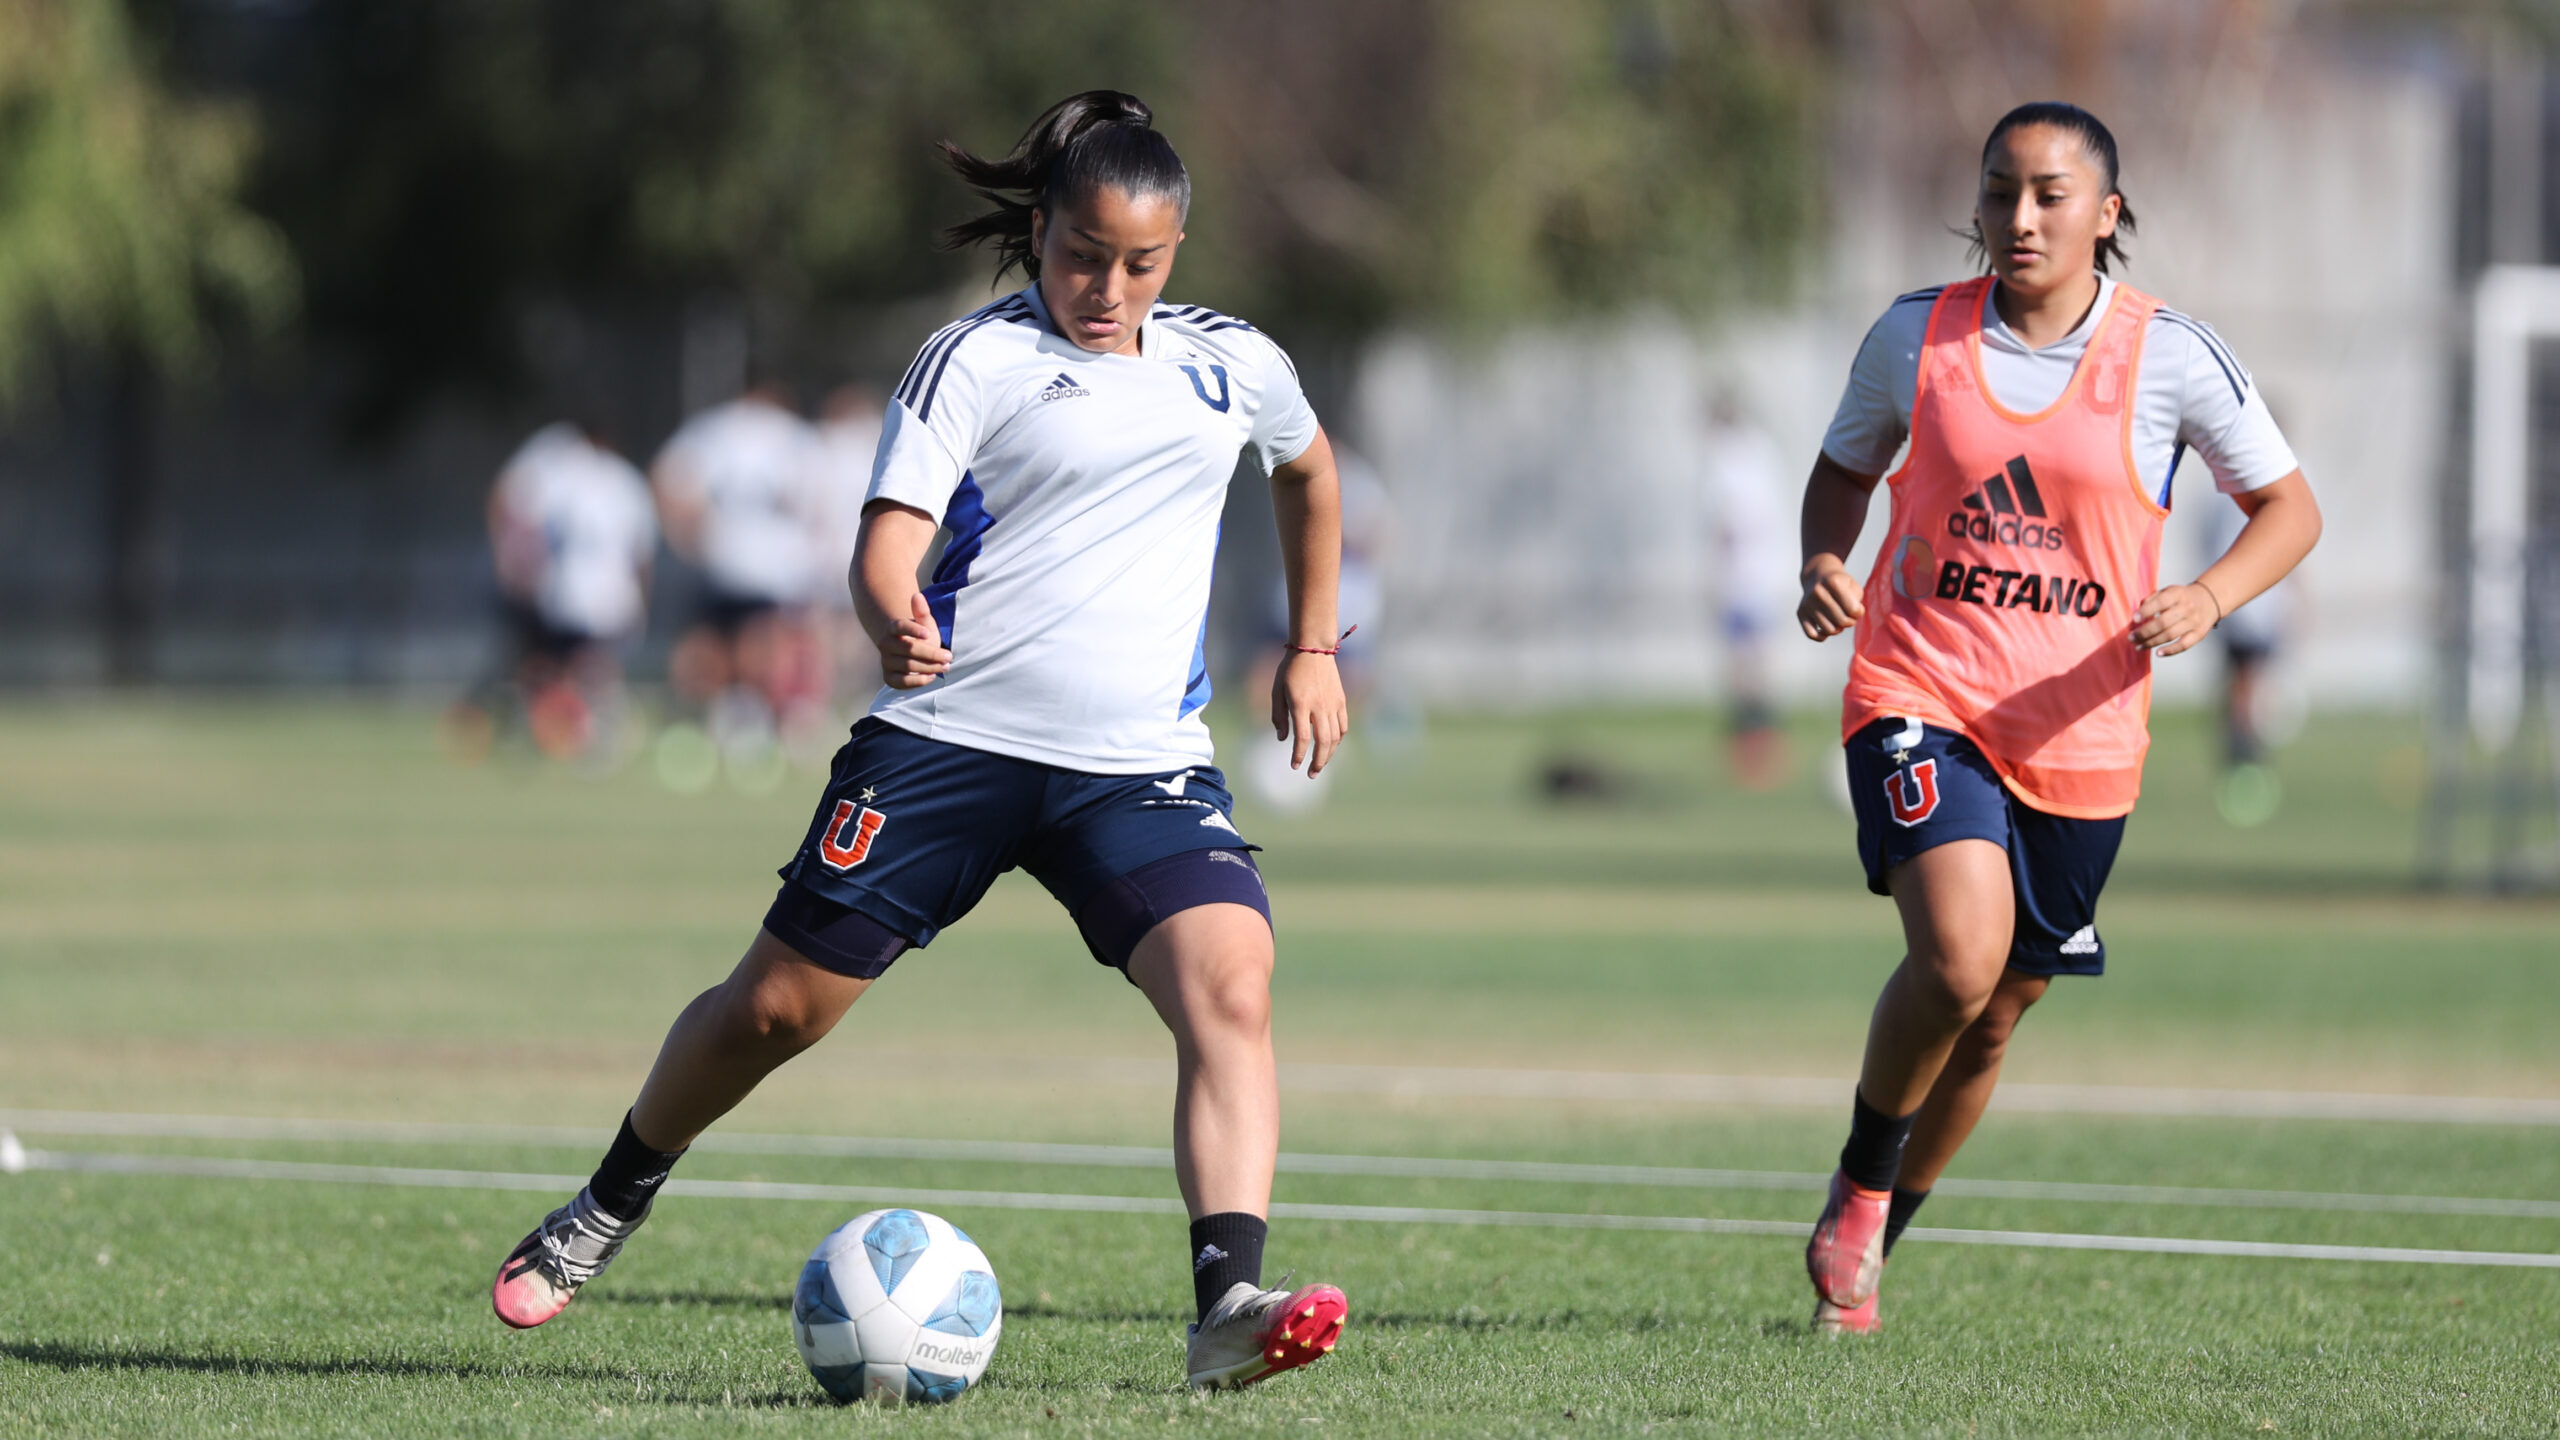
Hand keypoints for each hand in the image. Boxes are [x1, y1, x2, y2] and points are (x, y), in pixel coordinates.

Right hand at [879, 592, 952, 688]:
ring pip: (908, 665)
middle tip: (949, 656)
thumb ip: (922, 612)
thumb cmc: (922, 638)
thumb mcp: (926, 625)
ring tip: (945, 666)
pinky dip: (919, 680)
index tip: (928, 634)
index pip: (900, 626)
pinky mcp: (889, 678)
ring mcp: (886, 661)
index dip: (913, 629)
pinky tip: (932, 676)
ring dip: (930, 667)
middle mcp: (885, 644)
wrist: (914, 655)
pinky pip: (903, 681)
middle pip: (909, 648)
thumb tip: (917, 595)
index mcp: (893, 628)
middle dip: (931, 653)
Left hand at [1270, 649, 1349, 776]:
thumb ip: (1279, 716)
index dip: (1299, 755)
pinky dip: (1337, 740)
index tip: (1294, 765)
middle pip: (1323, 742)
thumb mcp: (1277, 690)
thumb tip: (1283, 738)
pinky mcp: (1341, 701)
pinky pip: (1342, 726)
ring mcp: (1333, 704)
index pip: (1303, 737)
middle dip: (1317, 762)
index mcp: (1301, 704)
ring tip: (1320, 765)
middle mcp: (1319, 706)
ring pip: (1335, 737)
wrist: (1314, 648)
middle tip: (1311, 775)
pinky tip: (1330, 746)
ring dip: (1328, 755)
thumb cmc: (1291, 669)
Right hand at [1797, 556, 1863, 640]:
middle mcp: (1817, 591)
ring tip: (1838, 620)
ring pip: (1828, 630)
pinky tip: (1826, 629)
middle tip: (1848, 616)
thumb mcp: (1854, 586)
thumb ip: (1857, 604)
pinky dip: (1822, 636)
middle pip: (1842, 622)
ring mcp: (1807, 603)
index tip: (1857, 608)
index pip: (1853, 610)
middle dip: (1850, 622)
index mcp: (1833, 582)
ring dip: (1838, 629)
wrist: (1818, 576)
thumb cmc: (1840, 584)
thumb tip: (1844, 623)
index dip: (1859, 612)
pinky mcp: (1800, 612)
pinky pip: (1812, 634)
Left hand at [2132, 583, 2218, 656]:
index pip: (2161, 602)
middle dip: (2144, 632)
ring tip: (2138, 646)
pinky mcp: (2199, 634)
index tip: (2135, 619)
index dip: (2146, 611)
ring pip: (2170, 635)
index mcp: (2178, 593)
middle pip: (2163, 622)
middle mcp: (2187, 607)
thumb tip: (2138, 610)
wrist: (2209, 600)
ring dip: (2152, 642)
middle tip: (2131, 638)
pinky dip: (2170, 650)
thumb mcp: (2168, 591)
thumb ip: (2152, 599)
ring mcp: (2194, 621)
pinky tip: (2158, 653)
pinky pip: (2184, 645)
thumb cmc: (2181, 597)